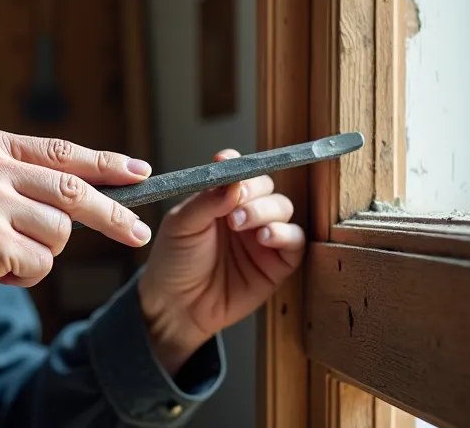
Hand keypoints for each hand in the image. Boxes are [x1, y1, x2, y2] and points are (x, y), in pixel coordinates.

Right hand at [0, 128, 152, 315]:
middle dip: (114, 216)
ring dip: (41, 255)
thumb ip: (16, 177)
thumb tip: (83, 188)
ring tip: (2, 258)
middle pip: (75, 192)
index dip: (107, 164)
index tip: (140, 172)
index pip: (62, 152)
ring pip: (59, 233)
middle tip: (138, 233)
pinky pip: (40, 263)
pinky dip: (24, 275)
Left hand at [137, 149, 305, 373]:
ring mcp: (262, 237)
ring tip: (243, 225)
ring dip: (267, 210)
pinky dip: (285, 234)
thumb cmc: (174, 262)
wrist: (177, 306)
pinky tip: (266, 237)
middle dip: (253, 191)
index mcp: (220, 198)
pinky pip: (295, 241)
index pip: (239, 172)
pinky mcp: (277, 263)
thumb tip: (233, 181)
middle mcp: (245, 213)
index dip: (237, 165)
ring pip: (282, 208)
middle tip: (234, 205)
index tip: (226, 163)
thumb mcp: (181, 225)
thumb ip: (206, 201)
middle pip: (266, 186)